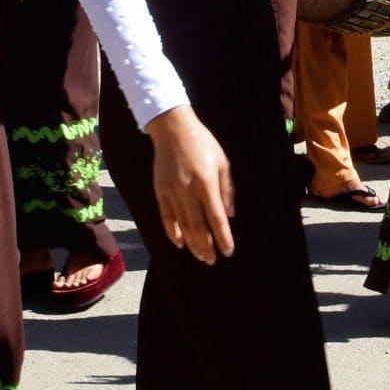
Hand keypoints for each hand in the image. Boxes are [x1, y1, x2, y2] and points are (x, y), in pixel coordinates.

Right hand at [145, 105, 235, 261]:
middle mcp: (188, 190)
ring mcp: (171, 192)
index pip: (216, 218)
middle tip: (213, 260)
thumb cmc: (203, 144)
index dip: (223, 237)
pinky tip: (180, 243)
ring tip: (201, 256)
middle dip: (206, 247)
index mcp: (206, 183)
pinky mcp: (160, 191)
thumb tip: (230, 215)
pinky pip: (166, 217)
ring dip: (192, 244)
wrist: (173, 129)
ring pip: (182, 226)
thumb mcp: (222, 162)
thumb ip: (226, 189)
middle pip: (198, 227)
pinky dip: (173, 232)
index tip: (228, 251)